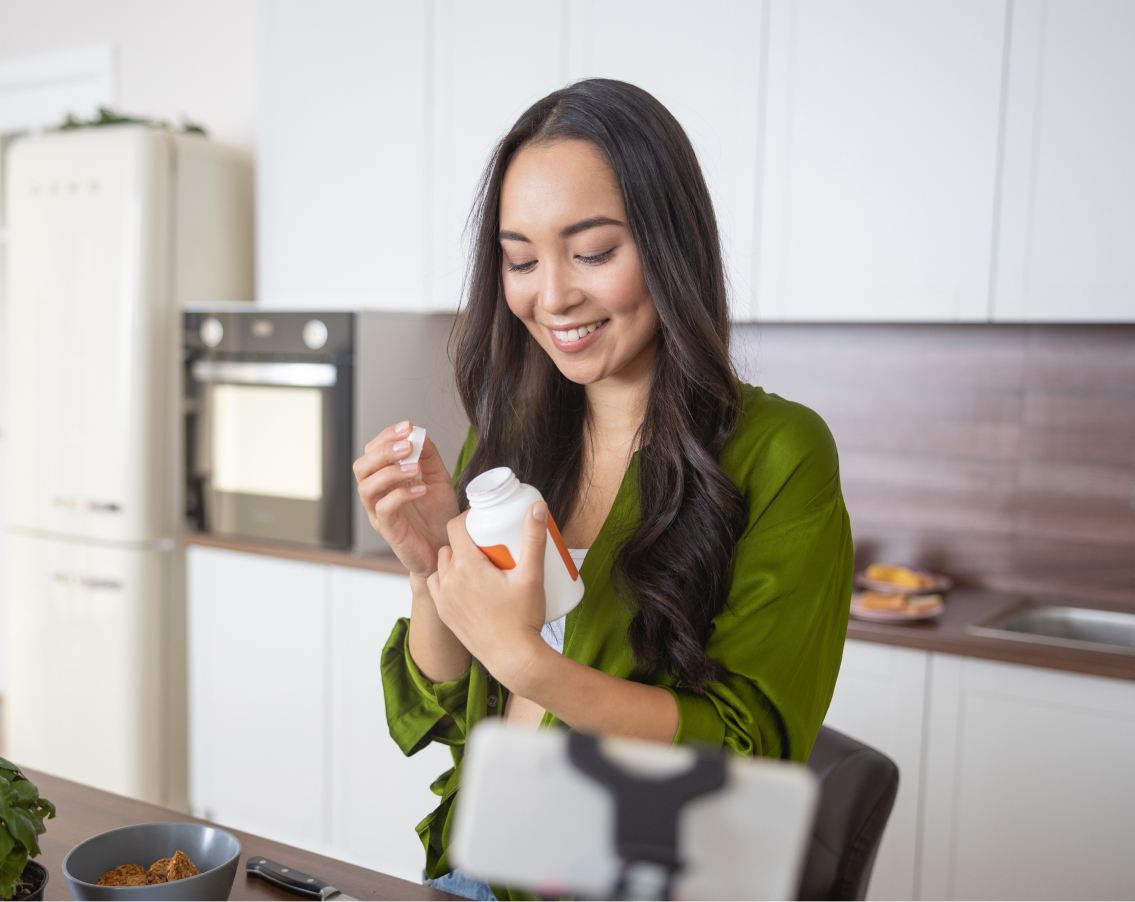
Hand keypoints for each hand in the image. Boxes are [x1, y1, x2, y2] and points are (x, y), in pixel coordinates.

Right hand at [353, 421, 459, 579]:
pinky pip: (383, 509)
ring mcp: (380, 512)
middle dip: (383, 451)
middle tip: (407, 445)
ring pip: (366, 487)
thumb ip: (428, 457)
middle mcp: (378, 494)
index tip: (407, 426)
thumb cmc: (438, 516)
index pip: (373, 451)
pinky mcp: (389, 530)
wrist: (446, 547)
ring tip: (415, 468)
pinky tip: (420, 490)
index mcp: (387, 478)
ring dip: (390, 472)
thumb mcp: (438, 479)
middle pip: (361, 466)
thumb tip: (419, 433)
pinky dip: (400, 495)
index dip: (387, 436)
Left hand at [427, 503, 550, 690]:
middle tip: (490, 545)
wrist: (512, 659)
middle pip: (451, 545)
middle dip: (466, 540)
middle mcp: (449, 580)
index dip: (468, 519)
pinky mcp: (444, 614)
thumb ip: (534, 538)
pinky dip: (448, 579)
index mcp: (466, 566)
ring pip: (442, 565)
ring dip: (456, 559)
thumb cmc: (522, 620)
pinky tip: (467, 583)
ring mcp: (443, 598)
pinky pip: (439, 586)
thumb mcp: (532, 575)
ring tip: (480, 564)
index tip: (484, 522)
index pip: (456, 526)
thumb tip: (536, 507)